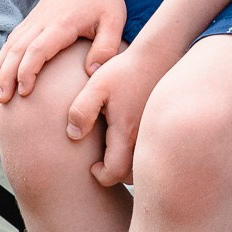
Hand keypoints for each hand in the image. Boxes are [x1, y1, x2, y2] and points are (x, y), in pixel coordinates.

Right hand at [0, 0, 128, 101]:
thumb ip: (106, 47)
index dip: (28, 71)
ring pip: (10, 46)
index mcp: (61, 24)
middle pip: (17, 50)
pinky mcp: (32, 20)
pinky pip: (12, 40)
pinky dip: (2, 59)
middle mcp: (42, 22)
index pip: (37, 49)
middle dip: (6, 76)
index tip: (24, 92)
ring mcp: (34, 20)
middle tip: (1, 100)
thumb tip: (92, 73)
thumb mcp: (114, 20)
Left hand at [65, 35, 175, 188]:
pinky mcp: (157, 125)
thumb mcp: (96, 86)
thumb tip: (73, 135)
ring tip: (114, 152)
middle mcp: (143, 137)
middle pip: (133, 175)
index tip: (92, 166)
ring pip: (143, 164)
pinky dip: (139, 154)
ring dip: (129, 165)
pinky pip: (152, 151)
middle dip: (116, 174)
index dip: (102, 176)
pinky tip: (129, 139)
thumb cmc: (125, 70)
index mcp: (126, 132)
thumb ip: (81, 111)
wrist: (157, 55)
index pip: (116, 172)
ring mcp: (153, 132)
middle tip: (102, 163)